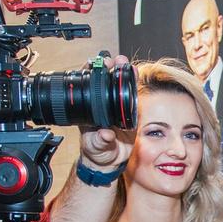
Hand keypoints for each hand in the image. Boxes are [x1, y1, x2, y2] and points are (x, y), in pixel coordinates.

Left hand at [78, 55, 133, 169]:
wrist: (109, 160)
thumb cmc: (97, 152)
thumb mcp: (96, 147)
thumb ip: (101, 141)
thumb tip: (105, 134)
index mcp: (88, 109)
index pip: (87, 86)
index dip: (91, 73)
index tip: (95, 65)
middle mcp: (101, 104)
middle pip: (103, 80)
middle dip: (109, 67)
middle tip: (114, 61)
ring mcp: (115, 106)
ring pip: (118, 85)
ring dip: (122, 72)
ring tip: (126, 64)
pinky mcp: (128, 111)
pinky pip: (131, 95)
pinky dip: (133, 83)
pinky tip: (135, 74)